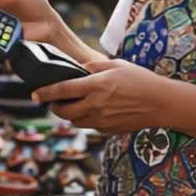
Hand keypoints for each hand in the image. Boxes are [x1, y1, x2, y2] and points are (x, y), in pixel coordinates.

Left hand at [31, 59, 167, 134]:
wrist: (161, 103)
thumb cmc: (140, 80)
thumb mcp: (117, 64)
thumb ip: (94, 66)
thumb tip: (77, 69)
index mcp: (97, 85)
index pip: (63, 90)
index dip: (45, 93)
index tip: (34, 94)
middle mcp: (97, 104)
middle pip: (64, 111)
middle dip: (53, 107)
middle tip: (53, 101)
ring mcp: (103, 120)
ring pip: (75, 122)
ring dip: (69, 115)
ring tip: (72, 105)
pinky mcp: (109, 130)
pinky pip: (90, 126)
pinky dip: (86, 120)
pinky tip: (93, 110)